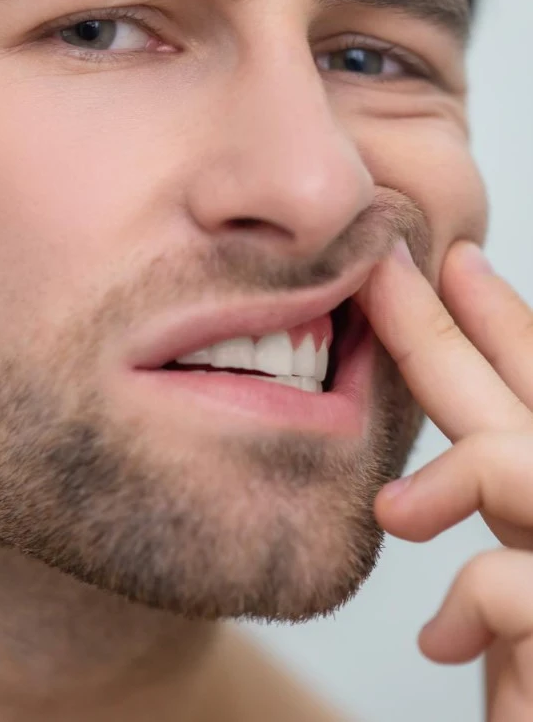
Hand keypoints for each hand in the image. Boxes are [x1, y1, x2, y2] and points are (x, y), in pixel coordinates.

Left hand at [356, 240, 532, 721]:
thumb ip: (485, 512)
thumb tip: (408, 477)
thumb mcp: (511, 591)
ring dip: (460, 476)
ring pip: (526, 463)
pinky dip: (473, 602)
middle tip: (382, 265)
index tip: (454, 259)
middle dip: (447, 325)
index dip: (498, 319)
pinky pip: (516, 585)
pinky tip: (441, 640)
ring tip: (396, 511)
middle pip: (526, 394)